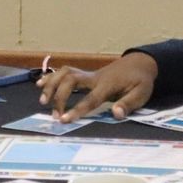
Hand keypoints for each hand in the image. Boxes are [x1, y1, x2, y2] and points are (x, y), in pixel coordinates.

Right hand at [37, 53, 157, 122]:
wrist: (139, 63)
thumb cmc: (140, 81)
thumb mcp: (141, 93)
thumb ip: (128, 104)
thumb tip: (115, 114)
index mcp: (108, 84)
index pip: (90, 98)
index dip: (77, 109)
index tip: (64, 120)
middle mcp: (94, 77)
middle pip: (71, 80)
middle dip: (59, 96)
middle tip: (54, 115)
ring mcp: (88, 74)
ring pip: (65, 73)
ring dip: (51, 85)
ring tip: (42, 101)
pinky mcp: (85, 74)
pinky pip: (65, 71)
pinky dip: (52, 76)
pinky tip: (40, 84)